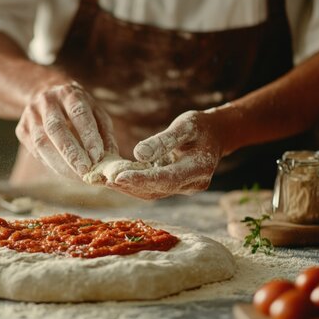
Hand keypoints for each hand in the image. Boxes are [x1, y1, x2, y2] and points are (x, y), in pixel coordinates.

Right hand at [16, 82, 117, 178]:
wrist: (45, 94)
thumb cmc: (78, 108)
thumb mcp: (95, 112)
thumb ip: (104, 133)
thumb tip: (111, 159)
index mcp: (68, 93)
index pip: (78, 113)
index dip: (88, 136)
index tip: (97, 157)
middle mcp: (46, 101)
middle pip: (56, 129)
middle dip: (71, 153)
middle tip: (85, 172)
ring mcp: (30, 115)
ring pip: (42, 143)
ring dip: (60, 164)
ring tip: (77, 177)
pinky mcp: (21, 129)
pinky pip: (35, 151)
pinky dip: (51, 164)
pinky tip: (65, 172)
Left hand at [108, 110, 222, 198]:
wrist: (216, 135)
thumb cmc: (201, 127)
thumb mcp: (185, 125)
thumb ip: (164, 140)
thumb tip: (138, 154)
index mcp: (198, 168)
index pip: (165, 178)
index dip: (140, 179)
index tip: (117, 177)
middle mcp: (192, 184)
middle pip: (156, 190)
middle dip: (128, 185)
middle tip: (103, 179)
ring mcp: (184, 189)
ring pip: (152, 193)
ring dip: (128, 188)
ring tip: (104, 180)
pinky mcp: (175, 188)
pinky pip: (153, 190)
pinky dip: (134, 185)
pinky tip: (116, 179)